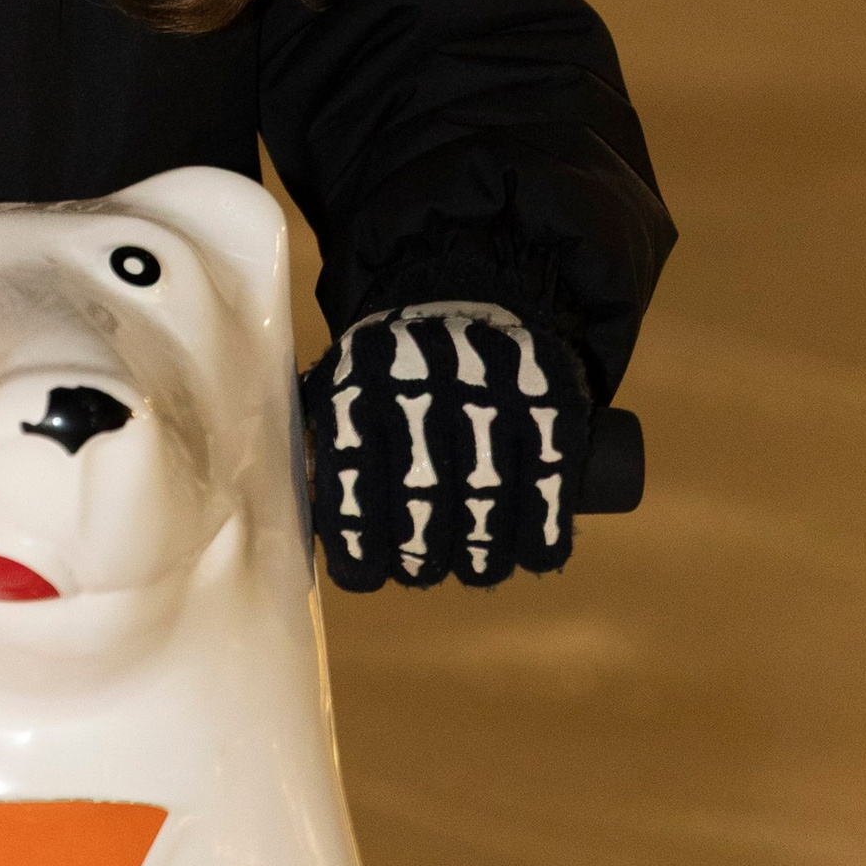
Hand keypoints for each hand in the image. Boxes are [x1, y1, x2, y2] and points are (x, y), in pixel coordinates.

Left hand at [303, 300, 588, 590]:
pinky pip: (549, 488)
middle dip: (418, 554)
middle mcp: (427, 385)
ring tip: (471, 565)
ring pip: (487, 504)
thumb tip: (315, 522)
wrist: (463, 293)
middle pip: (423, 500)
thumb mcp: (342, 380)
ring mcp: (494, 394)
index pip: (355, 476)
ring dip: (478, 555)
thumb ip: (324, 444)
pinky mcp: (550, 405)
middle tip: (418, 570)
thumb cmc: (391, 360)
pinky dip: (540, 535)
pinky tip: (528, 553)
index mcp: (364, 380)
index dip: (359, 538)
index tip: (362, 572)